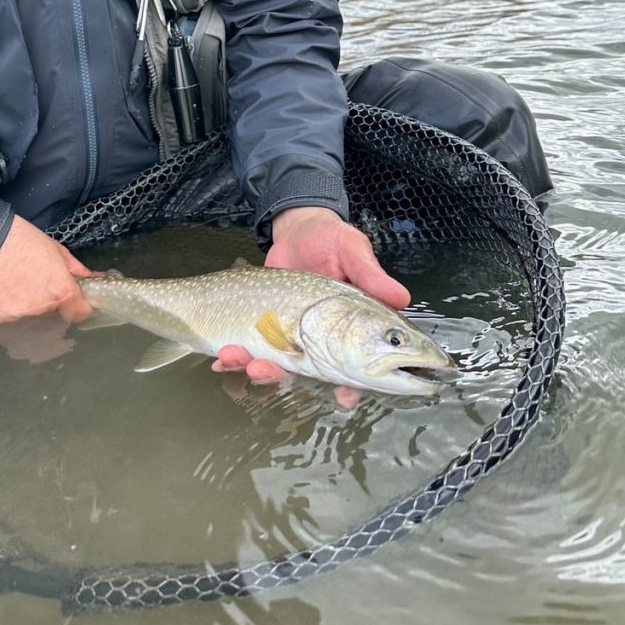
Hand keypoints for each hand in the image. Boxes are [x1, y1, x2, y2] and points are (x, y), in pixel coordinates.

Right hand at [0, 215, 92, 326]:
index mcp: (59, 291)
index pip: (79, 313)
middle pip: (50, 313)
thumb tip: (89, 279)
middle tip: (34, 280)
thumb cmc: (18, 238)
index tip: (74, 300)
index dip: (78, 306)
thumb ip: (74, 269)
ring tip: (11, 281)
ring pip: (24, 316)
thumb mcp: (53, 248)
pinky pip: (0, 317)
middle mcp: (39, 309)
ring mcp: (13, 317)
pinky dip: (0, 306)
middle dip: (46, 301)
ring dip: (22, 304)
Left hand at [212, 206, 410, 408]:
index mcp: (353, 329)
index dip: (354, 387)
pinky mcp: (266, 330)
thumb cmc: (332, 240)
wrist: (296, 228)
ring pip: (276, 367)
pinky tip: (222, 359)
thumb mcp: (352, 250)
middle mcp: (323, 341)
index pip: (359, 367)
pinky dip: (234, 360)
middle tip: (265, 370)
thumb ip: (371, 275)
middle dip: (283, 377)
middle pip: (308, 375)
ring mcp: (293, 338)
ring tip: (233, 358)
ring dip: (254, 369)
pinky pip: (251, 353)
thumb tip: (401, 297)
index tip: (346, 397)